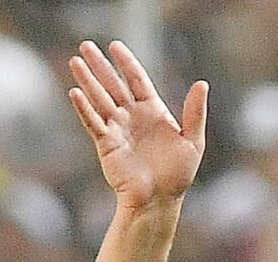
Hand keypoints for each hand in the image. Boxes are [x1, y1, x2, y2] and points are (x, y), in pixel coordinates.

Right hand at [67, 40, 207, 208]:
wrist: (160, 201)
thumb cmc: (177, 175)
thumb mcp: (193, 141)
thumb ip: (195, 112)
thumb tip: (202, 83)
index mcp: (153, 112)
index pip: (136, 80)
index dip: (126, 62)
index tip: (115, 46)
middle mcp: (133, 117)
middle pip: (114, 85)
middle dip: (100, 66)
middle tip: (86, 45)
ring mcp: (118, 129)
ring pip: (100, 99)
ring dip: (88, 81)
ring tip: (75, 61)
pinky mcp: (107, 144)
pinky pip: (94, 122)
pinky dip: (85, 108)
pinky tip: (75, 92)